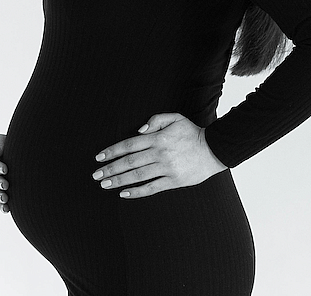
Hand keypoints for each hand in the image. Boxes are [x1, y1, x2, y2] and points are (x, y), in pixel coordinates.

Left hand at [91, 112, 227, 198]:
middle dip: (110, 169)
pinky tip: (124, 193)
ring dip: (119, 180)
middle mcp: (160, 153)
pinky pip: (151, 188)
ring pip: (137, 176)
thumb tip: (138, 131)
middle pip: (129, 162)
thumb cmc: (192, 133)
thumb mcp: (175, 118)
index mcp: (158, 138)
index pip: (129, 145)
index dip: (112, 151)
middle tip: (96, 175)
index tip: (99, 157)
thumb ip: (155, 121)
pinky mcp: (173, 181)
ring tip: (105, 184)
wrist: (214, 149)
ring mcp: (166, 168)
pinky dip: (137, 191)